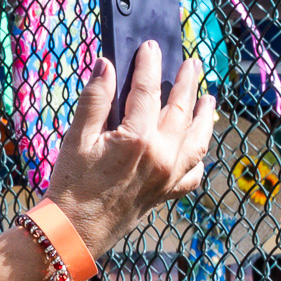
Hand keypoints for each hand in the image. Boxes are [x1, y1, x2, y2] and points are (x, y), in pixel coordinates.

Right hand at [46, 41, 215, 257]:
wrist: (74, 233)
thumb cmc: (71, 186)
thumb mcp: (75, 138)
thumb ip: (94, 99)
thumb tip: (105, 64)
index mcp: (138, 139)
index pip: (148, 91)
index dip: (149, 65)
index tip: (149, 47)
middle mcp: (161, 156)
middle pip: (181, 110)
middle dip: (187, 83)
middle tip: (191, 63)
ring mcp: (168, 176)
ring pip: (198, 140)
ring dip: (205, 117)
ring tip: (209, 98)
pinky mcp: (167, 193)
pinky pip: (193, 173)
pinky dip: (199, 157)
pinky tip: (198, 145)